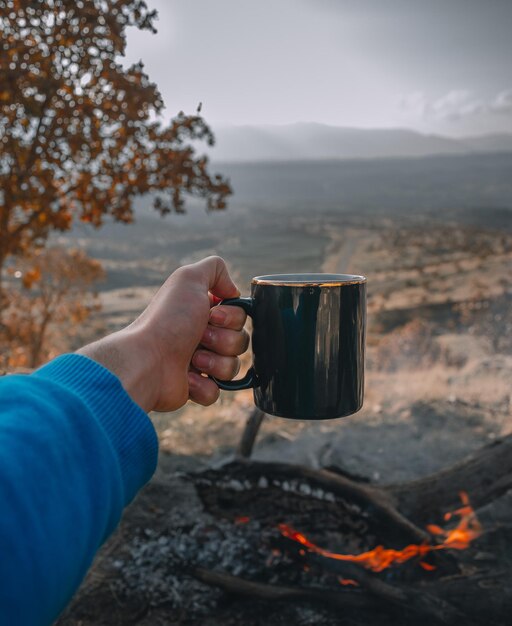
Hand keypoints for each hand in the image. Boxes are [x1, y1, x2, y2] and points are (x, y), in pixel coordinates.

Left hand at [78, 257, 248, 411]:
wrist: (147, 360)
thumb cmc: (168, 320)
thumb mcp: (189, 278)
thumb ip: (215, 268)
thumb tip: (232, 290)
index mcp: (202, 312)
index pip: (240, 316)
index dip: (232, 317)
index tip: (213, 315)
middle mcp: (202, 336)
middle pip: (241, 341)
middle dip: (224, 339)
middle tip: (200, 337)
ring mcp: (199, 364)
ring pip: (233, 366)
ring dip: (216, 362)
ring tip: (192, 359)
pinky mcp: (195, 389)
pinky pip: (218, 391)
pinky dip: (204, 385)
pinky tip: (187, 378)